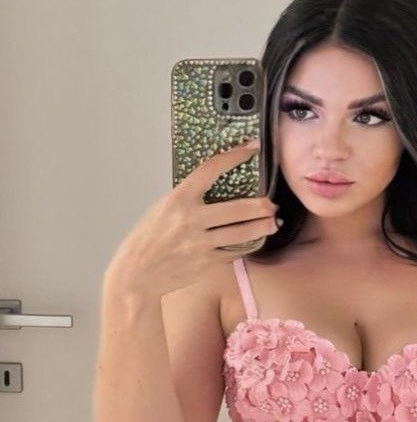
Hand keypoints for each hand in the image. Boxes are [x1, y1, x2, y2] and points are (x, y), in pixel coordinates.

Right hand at [104, 139, 278, 297]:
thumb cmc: (149, 238)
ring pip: (241, 233)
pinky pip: (234, 251)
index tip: (253, 148)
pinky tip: (255, 240)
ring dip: (262, 227)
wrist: (138, 273)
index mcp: (178, 199)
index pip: (211, 169)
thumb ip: (188, 198)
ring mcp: (201, 243)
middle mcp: (191, 219)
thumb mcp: (163, 208)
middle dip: (260, 206)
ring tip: (273, 222)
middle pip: (237, 209)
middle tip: (272, 203)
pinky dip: (247, 245)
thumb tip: (214, 188)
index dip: (235, 156)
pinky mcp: (207, 263)